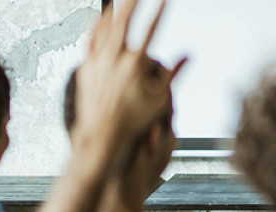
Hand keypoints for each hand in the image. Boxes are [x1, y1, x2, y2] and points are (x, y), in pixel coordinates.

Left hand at [72, 0, 187, 174]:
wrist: (102, 135)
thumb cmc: (133, 120)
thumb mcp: (160, 98)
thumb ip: (174, 73)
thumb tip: (189, 55)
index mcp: (134, 65)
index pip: (151, 30)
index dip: (160, 12)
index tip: (166, 0)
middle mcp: (113, 60)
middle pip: (123, 21)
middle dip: (133, 3)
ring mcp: (97, 62)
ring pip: (103, 27)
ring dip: (113, 11)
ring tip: (120, 1)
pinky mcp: (86, 68)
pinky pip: (90, 40)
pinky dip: (96, 26)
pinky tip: (100, 20)